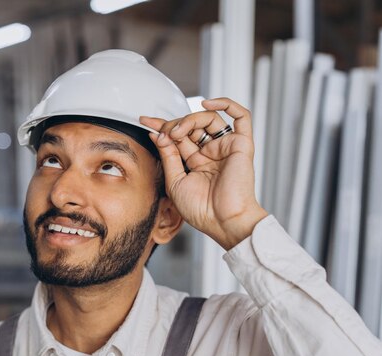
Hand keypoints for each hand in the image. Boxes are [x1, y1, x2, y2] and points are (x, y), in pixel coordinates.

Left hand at [140, 97, 267, 249]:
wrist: (223, 221)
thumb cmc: (201, 210)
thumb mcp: (175, 182)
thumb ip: (168, 157)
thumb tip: (158, 134)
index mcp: (196, 162)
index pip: (178, 137)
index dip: (161, 126)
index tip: (144, 121)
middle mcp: (211, 153)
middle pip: (191, 126)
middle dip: (172, 124)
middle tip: (163, 132)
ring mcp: (225, 148)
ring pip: (209, 118)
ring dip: (189, 119)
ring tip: (177, 132)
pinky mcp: (241, 145)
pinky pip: (241, 117)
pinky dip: (227, 104)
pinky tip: (208, 102)